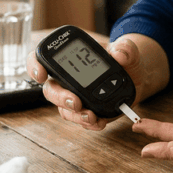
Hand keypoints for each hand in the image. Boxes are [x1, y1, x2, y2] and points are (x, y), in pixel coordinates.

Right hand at [30, 36, 144, 130]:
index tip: (41, 75)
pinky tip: (100, 122)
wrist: (137, 77)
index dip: (34, 66)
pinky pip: (80, 120)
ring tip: (91, 116)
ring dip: (75, 115)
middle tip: (76, 102)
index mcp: (71, 58)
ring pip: (64, 109)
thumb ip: (125, 48)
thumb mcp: (128, 50)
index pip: (43, 58)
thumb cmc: (126, 59)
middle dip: (60, 98)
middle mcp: (68, 78)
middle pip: (50, 90)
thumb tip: (119, 54)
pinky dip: (89, 123)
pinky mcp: (86, 110)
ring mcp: (75, 96)